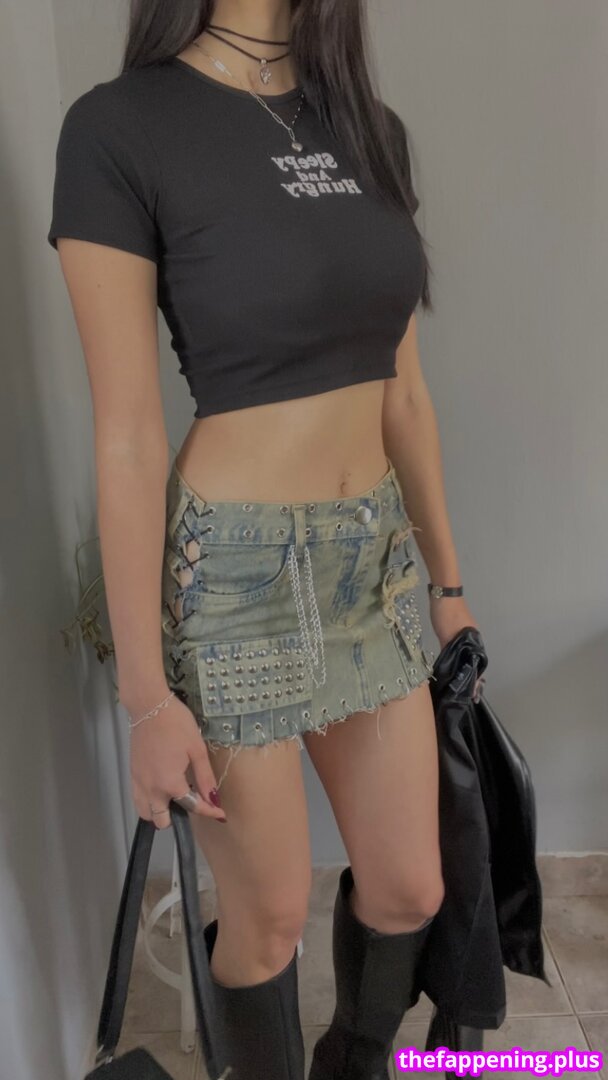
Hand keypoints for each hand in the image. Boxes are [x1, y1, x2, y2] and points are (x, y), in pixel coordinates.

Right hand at [129, 696, 227, 829]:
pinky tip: (160, 788)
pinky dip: (148, 802)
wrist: (149, 707)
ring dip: (159, 812)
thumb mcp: (197, 749)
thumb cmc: (176, 724)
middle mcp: (152, 789)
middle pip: (162, 820)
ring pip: (145, 813)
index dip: (209, 811)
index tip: (220, 813)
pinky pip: (138, 800)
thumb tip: (214, 799)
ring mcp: (139, 783)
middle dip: (178, 817)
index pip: (192, 807)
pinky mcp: (132, 774)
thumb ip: (205, 778)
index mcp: (171, 783)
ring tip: (173, 797)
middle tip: (192, 800)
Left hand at [428, 595, 485, 701]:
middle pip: (475, 660)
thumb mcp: (447, 635)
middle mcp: (472, 637)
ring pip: (469, 654)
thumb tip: (451, 669)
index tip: (475, 695)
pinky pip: (462, 648)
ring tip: (463, 683)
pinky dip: (460, 658)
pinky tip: (454, 664)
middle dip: (474, 677)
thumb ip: (450, 652)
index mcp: (473, 640)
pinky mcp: (458, 629)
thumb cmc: (446, 614)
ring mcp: (466, 632)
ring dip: (467, 667)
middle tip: (470, 694)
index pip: (478, 664)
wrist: (443, 592)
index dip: (476, 680)